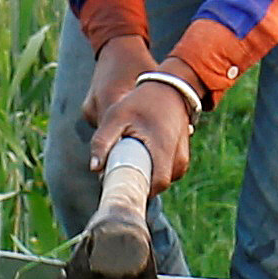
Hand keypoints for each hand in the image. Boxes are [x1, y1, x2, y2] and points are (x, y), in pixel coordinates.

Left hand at [85, 61, 196, 188]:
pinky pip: (167, 172)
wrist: (170, 88)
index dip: (138, 190)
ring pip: (162, 180)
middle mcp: (178, 157)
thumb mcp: (116, 116)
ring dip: (147, 175)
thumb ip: (103, 141)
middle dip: (139, 182)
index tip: (120, 185)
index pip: (156, 185)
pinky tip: (144, 155)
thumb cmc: (140, 102)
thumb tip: (94, 168)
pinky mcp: (183, 156)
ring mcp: (182, 157)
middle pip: (157, 185)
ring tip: (132, 159)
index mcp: (162, 149)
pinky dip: (155, 169)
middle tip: (119, 170)